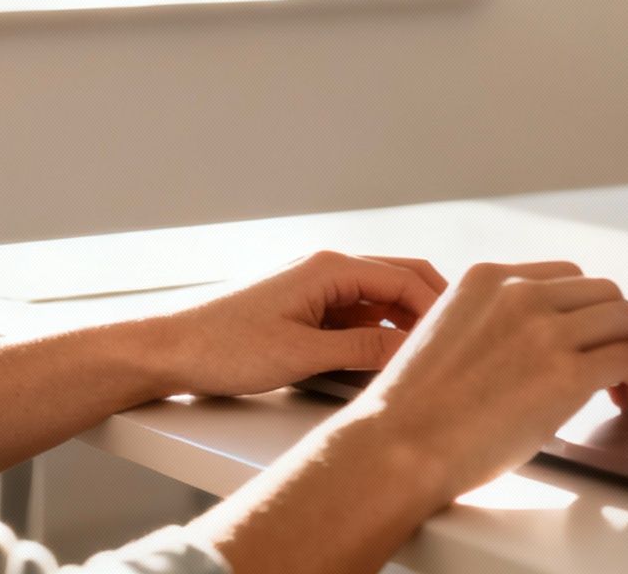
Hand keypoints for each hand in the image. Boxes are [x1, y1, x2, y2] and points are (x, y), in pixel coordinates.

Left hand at [148, 251, 446, 397]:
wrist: (166, 350)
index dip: (439, 307)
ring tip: (424, 356)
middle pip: (397, 281)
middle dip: (429, 309)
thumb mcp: (302, 356)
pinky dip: (375, 334)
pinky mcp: (303, 309)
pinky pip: (354, 316)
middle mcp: (325, 269)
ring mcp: (314, 288)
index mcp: (329, 267)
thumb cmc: (223, 347)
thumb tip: (409, 354)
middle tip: (455, 343)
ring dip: (402, 324)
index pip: (405, 278)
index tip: (461, 336)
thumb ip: (361, 352)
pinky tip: (384, 360)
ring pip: (377, 301)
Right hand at [340, 261, 627, 505]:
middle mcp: (519, 293)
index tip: (596, 332)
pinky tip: (624, 397)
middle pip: (603, 291)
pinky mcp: (566, 372)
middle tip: (619, 359)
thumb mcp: (452, 331)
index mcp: (488, 278)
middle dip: (617, 325)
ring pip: (624, 317)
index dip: (588, 308)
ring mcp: (544, 329)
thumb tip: (545, 340)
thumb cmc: (418, 407)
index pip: (565, 275)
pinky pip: (626, 358)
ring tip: (626, 382)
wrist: (399, 445)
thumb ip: (497, 322)